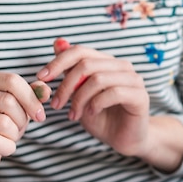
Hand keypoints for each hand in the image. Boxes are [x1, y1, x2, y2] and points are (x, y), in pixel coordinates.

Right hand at [0, 73, 50, 159]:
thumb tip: (45, 92)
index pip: (12, 81)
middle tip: (19, 126)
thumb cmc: (6, 120)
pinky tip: (5, 146)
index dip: (31, 98)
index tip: (40, 115)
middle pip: (8, 101)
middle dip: (22, 118)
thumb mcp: (20, 105)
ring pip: (4, 122)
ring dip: (15, 133)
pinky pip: (0, 141)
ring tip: (9, 134)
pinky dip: (9, 147)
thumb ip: (33, 95)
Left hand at [37, 38, 150, 156]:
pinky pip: (113, 93)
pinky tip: (91, 113)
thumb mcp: (79, 93)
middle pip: (87, 64)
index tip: (41, 78)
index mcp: (107, 62)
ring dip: (79, 99)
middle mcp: (122, 67)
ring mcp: (134, 80)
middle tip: (56, 105)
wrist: (124, 139)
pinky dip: (96, 104)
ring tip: (73, 115)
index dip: (58, 62)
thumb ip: (70, 70)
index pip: (81, 51)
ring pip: (98, 79)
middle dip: (66, 85)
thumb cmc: (102, 116)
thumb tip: (58, 42)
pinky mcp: (141, 96)